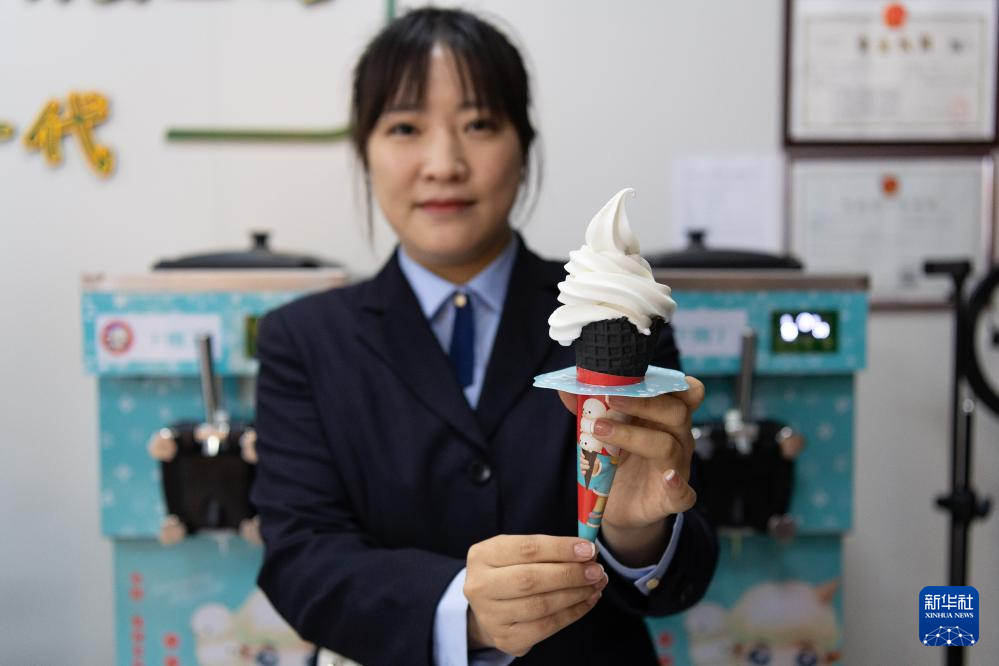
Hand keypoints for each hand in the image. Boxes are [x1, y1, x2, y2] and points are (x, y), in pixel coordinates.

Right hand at [463, 534, 607, 656]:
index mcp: (482, 555)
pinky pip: (546, 627)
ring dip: (575, 594)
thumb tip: (587, 551)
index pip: (527, 548)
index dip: (560, 548)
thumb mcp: (519, 552)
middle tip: (597, 570)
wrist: (490, 606)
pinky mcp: (506, 638)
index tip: (588, 549)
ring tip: (596, 584)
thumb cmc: (511, 571)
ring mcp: (490, 615)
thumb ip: (548, 550)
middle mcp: (480, 586)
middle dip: (570, 574)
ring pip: (541, 605)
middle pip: (531, 579)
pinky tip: (587, 601)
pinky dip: (572, 613)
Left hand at [558, 377, 704, 563]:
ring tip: (599, 430)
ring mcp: (678, 467)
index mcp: (665, 417)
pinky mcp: (673, 498)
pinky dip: (677, 485)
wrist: (619, 504)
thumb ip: (590, 409)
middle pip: (675, 412)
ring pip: (667, 445)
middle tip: (609, 398)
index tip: (638, 378)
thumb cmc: (617, 461)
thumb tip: (567, 388)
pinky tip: (668, 478)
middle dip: (643, 402)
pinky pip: (683, 493)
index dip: (671, 383)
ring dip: (633, 436)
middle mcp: (677, 438)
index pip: (685, 392)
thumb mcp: (604, 433)